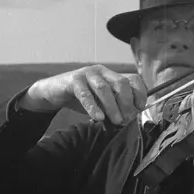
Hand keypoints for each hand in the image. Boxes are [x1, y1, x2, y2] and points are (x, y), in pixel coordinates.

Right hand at [20, 65, 146, 124]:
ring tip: (116, 121)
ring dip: (113, 107)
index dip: (140, 94)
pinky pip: (85, 93)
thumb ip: (113, 107)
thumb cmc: (80, 99)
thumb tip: (129, 119)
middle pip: (121, 83)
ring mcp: (87, 74)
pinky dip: (93, 106)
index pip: (133, 79)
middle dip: (127, 103)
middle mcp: (102, 71)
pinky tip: (98, 117)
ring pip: (104, 88)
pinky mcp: (73, 80)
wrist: (53, 92)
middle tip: (127, 119)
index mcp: (111, 75)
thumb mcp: (100, 102)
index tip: (140, 109)